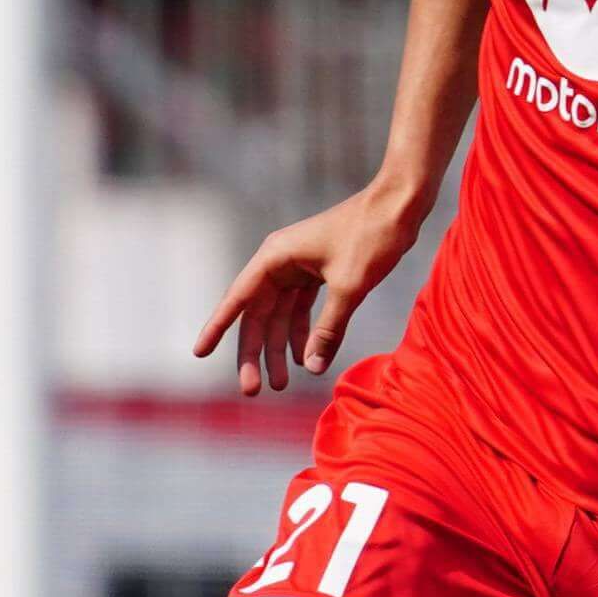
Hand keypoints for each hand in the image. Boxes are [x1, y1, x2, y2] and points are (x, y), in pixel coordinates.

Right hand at [195, 181, 425, 394]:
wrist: (398, 205)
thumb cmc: (371, 237)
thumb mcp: (349, 288)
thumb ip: (329, 330)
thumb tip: (312, 367)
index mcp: (274, 257)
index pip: (237, 300)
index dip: (217, 328)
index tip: (199, 353)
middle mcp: (279, 261)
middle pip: (258, 315)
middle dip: (256, 353)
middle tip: (254, 391)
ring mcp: (298, 266)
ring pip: (280, 314)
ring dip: (279, 347)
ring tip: (283, 382)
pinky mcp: (317, 271)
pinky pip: (301, 307)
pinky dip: (303, 332)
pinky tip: (305, 356)